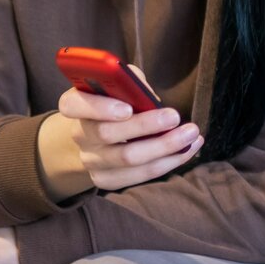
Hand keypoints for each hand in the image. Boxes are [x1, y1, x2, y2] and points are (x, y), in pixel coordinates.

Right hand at [38, 69, 202, 197]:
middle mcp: (79, 134)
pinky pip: (140, 175)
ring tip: (191, 134)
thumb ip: (131, 83)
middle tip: (174, 117)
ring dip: (164, 147)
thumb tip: (149, 96)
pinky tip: (188, 148)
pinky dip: (169, 162)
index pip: (73, 105)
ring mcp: (91, 160)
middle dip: (144, 126)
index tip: (128, 108)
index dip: (99, 107)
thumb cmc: (118, 101)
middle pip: (107, 134)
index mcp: (76, 105)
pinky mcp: (106, 179)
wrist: (100, 135)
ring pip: (127, 159)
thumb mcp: (121, 84)